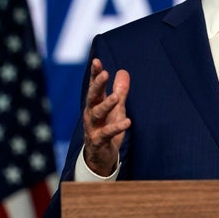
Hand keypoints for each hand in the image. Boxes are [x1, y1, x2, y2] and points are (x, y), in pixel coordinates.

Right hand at [82, 58, 131, 175]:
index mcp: (95, 104)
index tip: (97, 61)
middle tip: (104, 74)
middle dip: (98, 85)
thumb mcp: (116, 108)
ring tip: (116, 97)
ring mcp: (93, 128)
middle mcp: (91, 114)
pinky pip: (106, 133)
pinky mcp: (98, 141)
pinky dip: (116, 127)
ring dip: (106, 105)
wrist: (100, 156)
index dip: (95, 74)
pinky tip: (127, 121)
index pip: (94, 87)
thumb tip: (123, 71)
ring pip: (97, 114)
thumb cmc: (106, 128)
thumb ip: (120, 91)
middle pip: (92, 97)